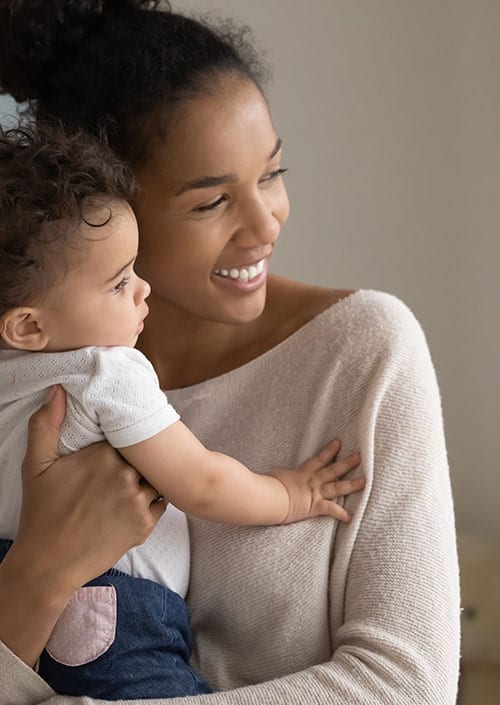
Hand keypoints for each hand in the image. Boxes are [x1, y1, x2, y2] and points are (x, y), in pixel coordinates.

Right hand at [0, 385, 165, 666]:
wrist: (50, 563)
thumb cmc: (42, 512)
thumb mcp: (36, 465)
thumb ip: (45, 424)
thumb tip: (58, 390)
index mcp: (103, 454)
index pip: (130, 434)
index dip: (127, 437)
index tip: (119, 442)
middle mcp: (126, 475)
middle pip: (147, 455)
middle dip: (141, 456)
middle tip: (129, 462)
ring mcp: (138, 501)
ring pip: (156, 477)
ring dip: (149, 477)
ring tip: (134, 480)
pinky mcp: (145, 525)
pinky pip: (161, 502)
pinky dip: (153, 500)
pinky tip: (135, 501)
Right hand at [270, 439, 363, 523]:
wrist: (269, 497)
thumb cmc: (266, 486)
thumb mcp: (271, 476)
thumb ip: (275, 476)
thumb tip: (267, 477)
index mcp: (301, 473)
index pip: (318, 459)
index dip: (329, 451)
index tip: (339, 442)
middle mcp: (311, 481)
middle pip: (333, 470)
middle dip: (347, 463)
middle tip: (359, 456)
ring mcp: (314, 493)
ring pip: (337, 487)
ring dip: (351, 484)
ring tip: (364, 482)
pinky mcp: (314, 506)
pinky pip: (331, 510)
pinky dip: (341, 514)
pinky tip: (350, 517)